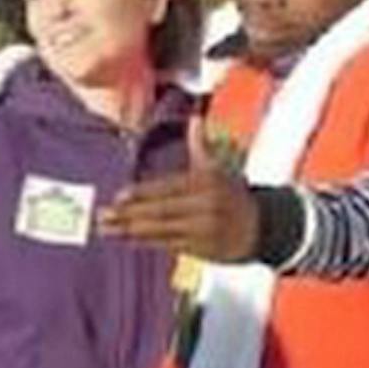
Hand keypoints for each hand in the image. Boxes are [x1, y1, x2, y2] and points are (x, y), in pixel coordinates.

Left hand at [97, 117, 258, 261]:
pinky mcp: (203, 249)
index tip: (118, 196)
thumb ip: (201, 146)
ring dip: (129, 230)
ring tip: (105, 229)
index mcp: (207, 183)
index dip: (142, 193)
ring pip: (161, 230)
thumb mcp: (219, 169)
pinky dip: (145, 241)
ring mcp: (204, 230)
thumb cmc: (232, 194)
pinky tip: (127, 238)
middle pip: (160, 211)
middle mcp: (206, 206)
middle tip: (102, 215)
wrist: (266, 227)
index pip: (168, 187)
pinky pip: (168, 245)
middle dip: (128, 214)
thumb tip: (196, 118)